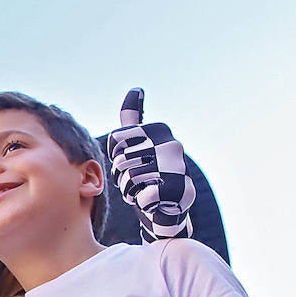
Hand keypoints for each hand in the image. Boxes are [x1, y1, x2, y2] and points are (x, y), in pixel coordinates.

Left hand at [104, 88, 194, 239]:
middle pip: (121, 160)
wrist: (169, 207)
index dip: (115, 155)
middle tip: (137, 181)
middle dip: (122, 176)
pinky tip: (152, 202)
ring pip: (130, 179)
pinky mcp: (180, 191)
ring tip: (144, 189)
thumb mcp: (140, 143)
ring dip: (130, 191)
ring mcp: (178, 167)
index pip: (116, 139)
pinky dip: (142, 203)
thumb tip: (136, 89)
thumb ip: (134, 118)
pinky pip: (142, 197)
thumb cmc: (149, 173)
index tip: (129, 161)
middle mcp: (172, 145)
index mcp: (160, 130)